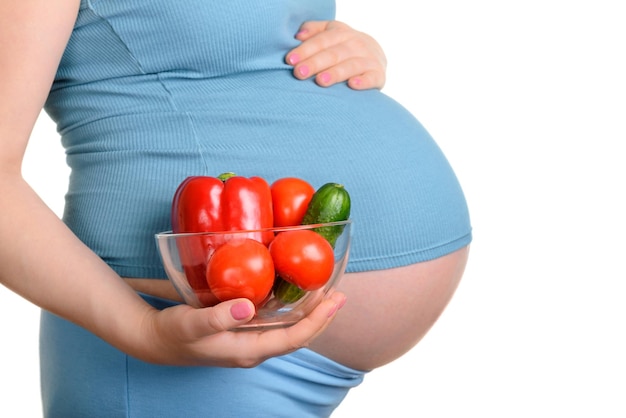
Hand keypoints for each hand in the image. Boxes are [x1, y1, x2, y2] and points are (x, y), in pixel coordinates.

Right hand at [139, 291, 346, 366]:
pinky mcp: (244, 329)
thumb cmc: (175, 333)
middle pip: (298, 335)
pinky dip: (291, 306)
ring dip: (309, 311)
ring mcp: (251, 340)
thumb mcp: (193, 324)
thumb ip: (218, 317)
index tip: (334, 301)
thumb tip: (247, 307)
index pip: (293, 339)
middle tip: (339, 293)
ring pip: (289, 328)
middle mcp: (255, 348)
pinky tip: (293, 290)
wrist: (157, 340)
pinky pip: (277, 321)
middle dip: (321, 316)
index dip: (316, 322)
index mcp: (249, 351)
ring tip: (325, 291)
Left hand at [286, 20, 386, 89]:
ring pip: (351, 66)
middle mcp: (356, 44)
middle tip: (299, 73)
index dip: (305, 50)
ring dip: (336, 73)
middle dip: (315, 63)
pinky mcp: (378, 75)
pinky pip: (372, 78)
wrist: (376, 55)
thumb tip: (298, 36)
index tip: (290, 60)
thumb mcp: (331, 33)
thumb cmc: (344, 46)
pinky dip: (363, 81)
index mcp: (342, 33)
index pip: (322, 41)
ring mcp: (369, 59)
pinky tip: (352, 85)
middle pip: (333, 54)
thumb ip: (314, 31)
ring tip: (320, 81)